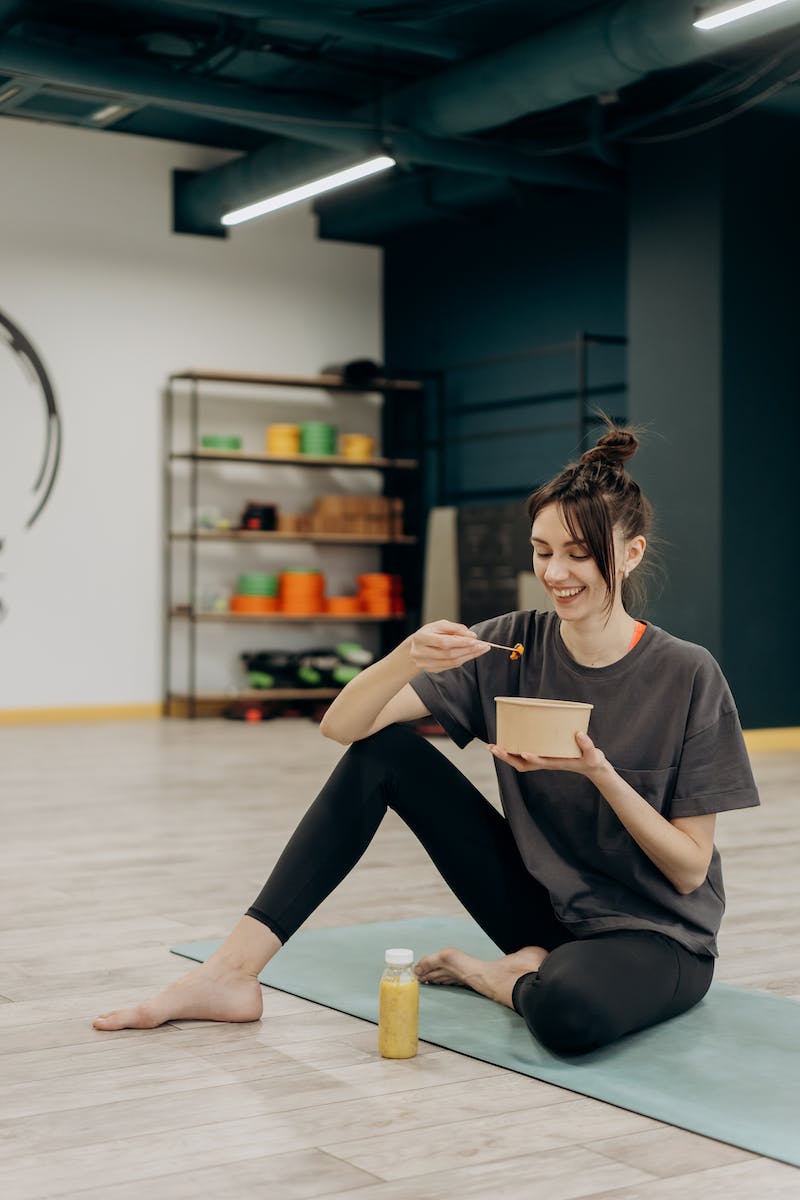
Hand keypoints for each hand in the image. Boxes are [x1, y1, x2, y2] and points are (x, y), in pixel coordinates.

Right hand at [407, 620, 490, 674]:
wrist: (414, 647)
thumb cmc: (429, 633)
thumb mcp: (439, 625)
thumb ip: (454, 628)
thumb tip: (471, 635)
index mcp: (421, 638)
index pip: (444, 642)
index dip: (461, 642)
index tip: (476, 640)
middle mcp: (420, 653)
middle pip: (449, 654)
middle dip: (468, 649)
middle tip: (483, 645)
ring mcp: (424, 664)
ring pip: (451, 662)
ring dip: (468, 656)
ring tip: (481, 650)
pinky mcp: (430, 670)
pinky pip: (450, 666)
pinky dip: (463, 660)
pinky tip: (471, 655)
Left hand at [488, 730, 608, 778]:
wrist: (591, 766)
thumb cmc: (591, 761)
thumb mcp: (593, 755)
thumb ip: (588, 745)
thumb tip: (579, 733)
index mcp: (556, 763)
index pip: (540, 763)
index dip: (532, 758)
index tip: (524, 752)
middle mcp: (546, 762)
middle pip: (522, 764)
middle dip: (507, 757)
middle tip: (493, 748)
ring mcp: (543, 759)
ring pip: (520, 760)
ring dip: (506, 754)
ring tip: (492, 746)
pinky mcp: (543, 754)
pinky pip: (525, 753)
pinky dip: (514, 749)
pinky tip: (508, 740)